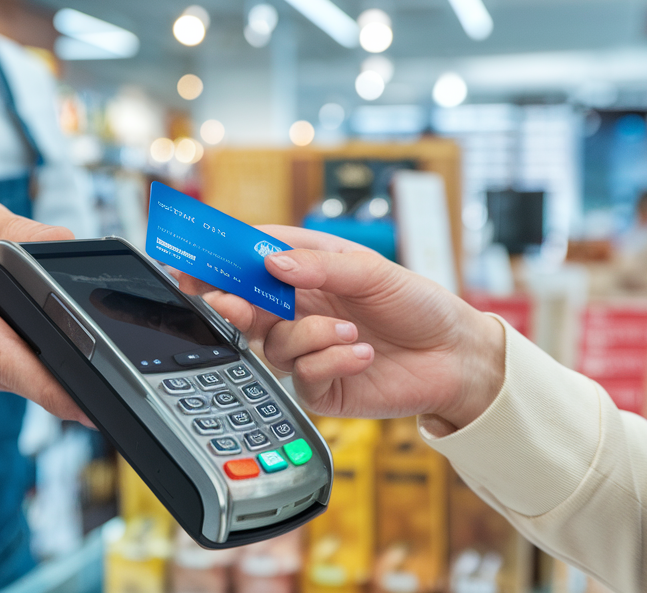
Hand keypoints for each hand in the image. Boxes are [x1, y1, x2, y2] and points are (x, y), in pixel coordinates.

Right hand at [0, 198, 87, 423]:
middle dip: (54, 371)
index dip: (45, 384)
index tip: (82, 404)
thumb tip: (67, 242)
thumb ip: (20, 231)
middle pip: (11, 373)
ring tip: (15, 315)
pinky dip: (9, 360)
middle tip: (92, 364)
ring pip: (7, 379)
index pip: (0, 354)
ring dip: (28, 358)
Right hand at [179, 226, 503, 429]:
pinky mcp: (320, 385)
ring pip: (273, 344)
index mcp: (305, 272)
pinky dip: (331, 361)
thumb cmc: (418, 304)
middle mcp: (298, 310)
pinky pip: (303, 376)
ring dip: (309, 336)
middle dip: (233, 305)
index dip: (218, 260)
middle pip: (243, 307)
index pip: (249, 261)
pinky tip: (362, 354)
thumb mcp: (372, 270)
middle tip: (232, 304)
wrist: (455, 357)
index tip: (191, 261)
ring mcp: (307, 349)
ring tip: (351, 332)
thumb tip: (270, 262)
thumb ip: (319, 264)